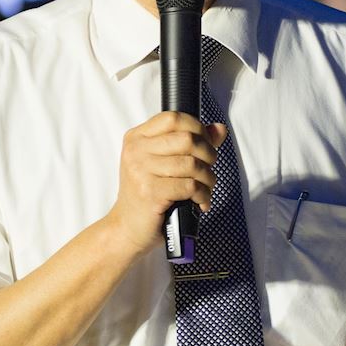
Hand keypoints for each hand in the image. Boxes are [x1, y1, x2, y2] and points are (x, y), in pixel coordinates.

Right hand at [107, 112, 226, 255]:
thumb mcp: (163, 163)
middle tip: (209, 167)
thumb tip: (219, 129)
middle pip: (187, 139)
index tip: (205, 142)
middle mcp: (136, 151)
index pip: (174, 118)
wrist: (127, 227)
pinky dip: (203, 195)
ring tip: (206, 186)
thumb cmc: (147, 194)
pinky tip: (201, 200)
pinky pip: (190, 187)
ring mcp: (141, 172)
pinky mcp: (150, 193)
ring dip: (208, 178)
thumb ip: (190, 142)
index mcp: (137, 137)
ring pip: (192, 164)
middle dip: (208, 154)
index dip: (197, 128)